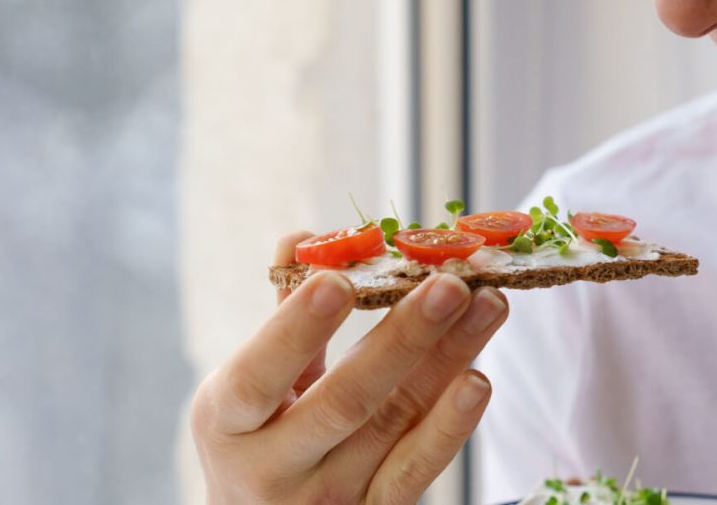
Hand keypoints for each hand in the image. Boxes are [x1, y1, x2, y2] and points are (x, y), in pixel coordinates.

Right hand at [190, 231, 510, 503]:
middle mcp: (273, 469)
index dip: (295, 330)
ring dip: (448, 361)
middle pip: (345, 402)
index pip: (258, 377)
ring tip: (488, 306)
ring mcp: (328, 499)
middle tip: (449, 283)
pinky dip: (450, 425)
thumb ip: (280, 318)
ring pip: (396, 425)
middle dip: (403, 338)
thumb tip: (305, 238)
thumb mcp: (245, 390)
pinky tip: (478, 378)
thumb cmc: (255, 440)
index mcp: (227, 422)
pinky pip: (417, 469)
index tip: (338, 281)